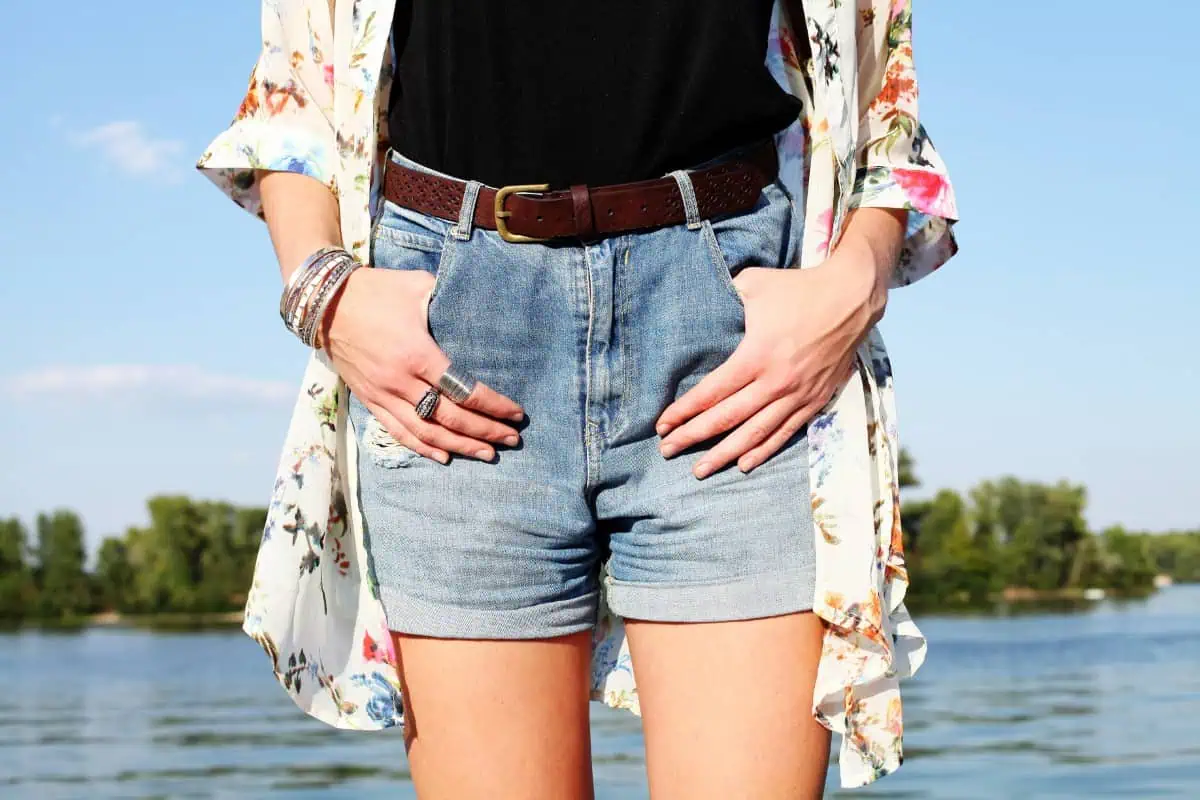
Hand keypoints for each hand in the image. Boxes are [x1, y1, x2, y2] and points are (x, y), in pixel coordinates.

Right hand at [320, 267, 524, 462]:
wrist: (325, 302)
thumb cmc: (376, 290)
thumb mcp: (418, 285)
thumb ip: (449, 299)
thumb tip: (477, 305)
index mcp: (418, 354)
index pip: (465, 390)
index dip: (494, 406)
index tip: (517, 413)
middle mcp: (402, 381)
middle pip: (451, 418)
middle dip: (486, 431)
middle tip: (512, 439)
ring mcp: (384, 394)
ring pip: (427, 432)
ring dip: (460, 446)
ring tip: (487, 454)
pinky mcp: (370, 399)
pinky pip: (398, 432)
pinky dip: (423, 448)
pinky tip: (445, 456)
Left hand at [654, 249, 885, 478]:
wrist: (851, 297)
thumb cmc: (798, 289)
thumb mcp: (753, 285)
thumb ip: (724, 299)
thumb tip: (701, 303)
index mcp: (756, 355)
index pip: (711, 392)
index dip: (684, 411)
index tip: (663, 424)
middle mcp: (775, 382)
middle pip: (727, 418)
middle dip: (693, 436)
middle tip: (667, 450)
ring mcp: (797, 395)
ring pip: (754, 433)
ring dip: (724, 454)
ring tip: (700, 469)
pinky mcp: (815, 400)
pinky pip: (785, 432)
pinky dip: (763, 450)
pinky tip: (743, 464)